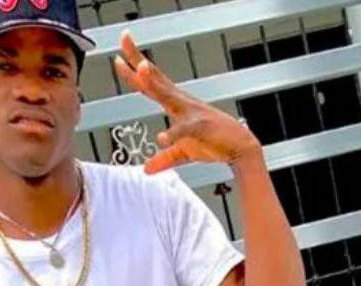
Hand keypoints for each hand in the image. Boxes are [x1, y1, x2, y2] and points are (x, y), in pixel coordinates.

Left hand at [114, 30, 262, 174]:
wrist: (241, 147)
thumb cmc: (213, 142)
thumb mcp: (183, 152)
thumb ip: (163, 159)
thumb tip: (146, 169)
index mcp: (175, 103)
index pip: (151, 83)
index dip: (134, 69)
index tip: (119, 55)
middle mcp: (181, 102)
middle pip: (156, 78)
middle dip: (139, 60)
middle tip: (123, 40)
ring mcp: (191, 112)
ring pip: (169, 94)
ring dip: (155, 82)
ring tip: (141, 67)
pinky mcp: (201, 128)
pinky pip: (185, 129)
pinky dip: (173, 133)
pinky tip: (162, 137)